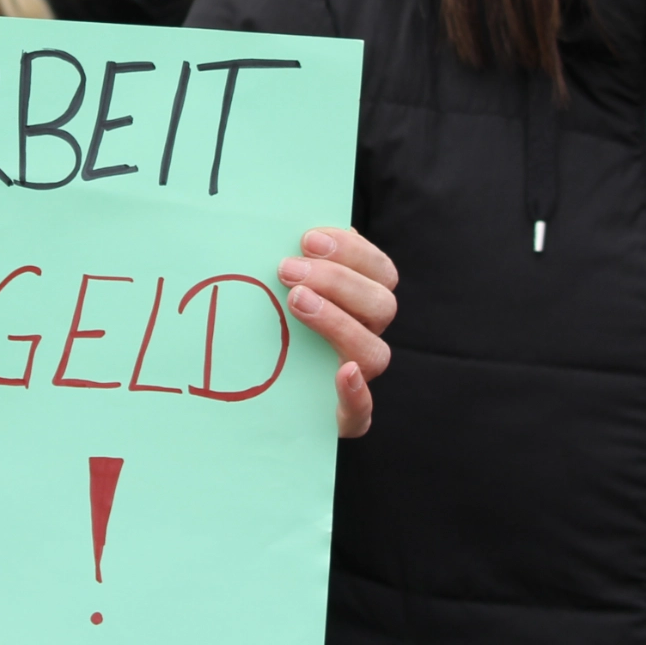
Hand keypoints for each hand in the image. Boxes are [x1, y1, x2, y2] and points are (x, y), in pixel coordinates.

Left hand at [279, 227, 396, 437]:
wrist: (263, 397)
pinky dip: (356, 392)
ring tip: (295, 302)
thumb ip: (293, 262)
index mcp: (361, 302)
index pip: (379, 270)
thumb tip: (279, 228)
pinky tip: (342, 374)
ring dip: (338, 322)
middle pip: (381, 305)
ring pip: (373, 351)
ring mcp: (359, 378)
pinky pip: (362, 409)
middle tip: (287, 269)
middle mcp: (366, 336)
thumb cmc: (271, 330)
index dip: (351, 251)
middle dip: (336, 281)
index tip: (308, 239)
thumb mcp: (280, 290)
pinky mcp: (345, 416)